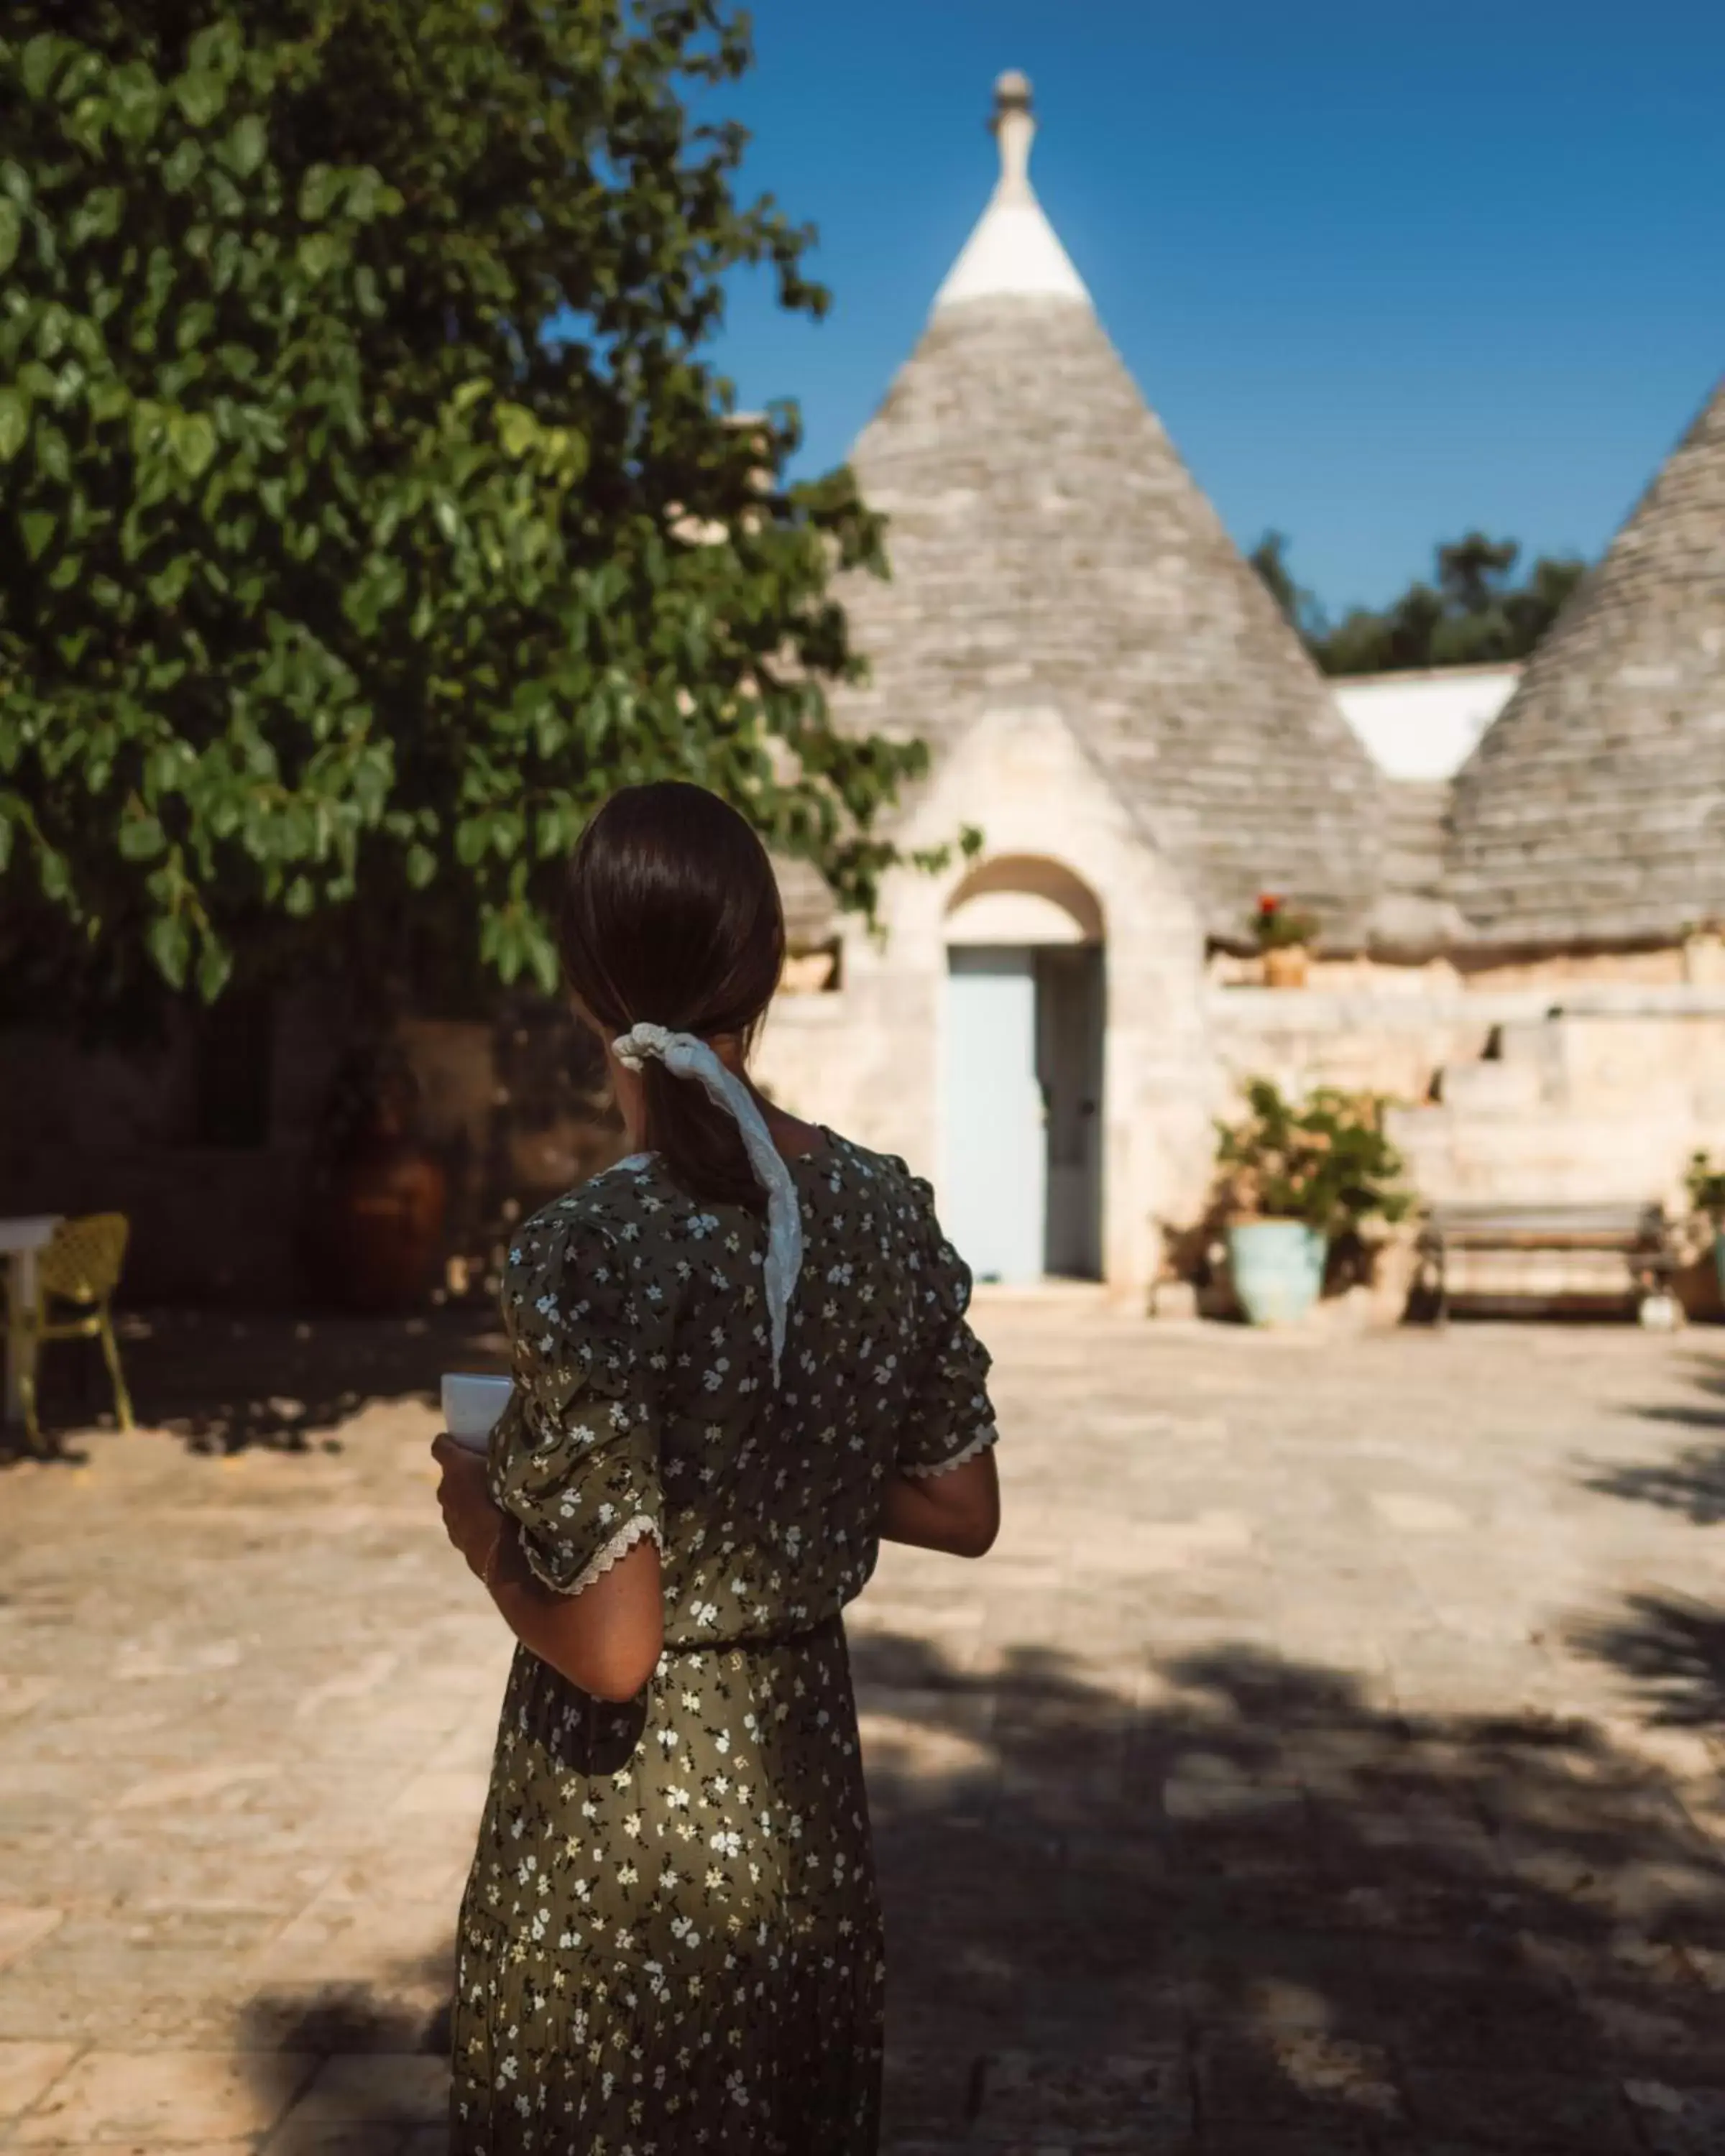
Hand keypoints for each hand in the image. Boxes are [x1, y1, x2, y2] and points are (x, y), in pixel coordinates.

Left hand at [432, 1433, 503, 1578]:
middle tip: (489, 1471)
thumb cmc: (512, 1504)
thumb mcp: (515, 1469)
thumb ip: (509, 1455)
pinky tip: (494, 1524)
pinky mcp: (456, 1539)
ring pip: (455, 1501)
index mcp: (457, 1468)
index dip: (451, 1442)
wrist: (508, 1557)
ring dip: (469, 1498)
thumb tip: (520, 1441)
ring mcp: (449, 1518)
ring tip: (495, 1500)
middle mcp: (445, 1490)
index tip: (463, 1439)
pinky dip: (473, 1519)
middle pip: (450, 1476)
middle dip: (464, 1473)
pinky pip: (462, 1521)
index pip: (441, 1446)